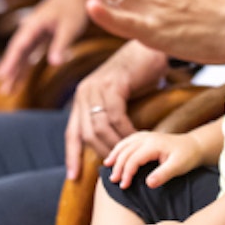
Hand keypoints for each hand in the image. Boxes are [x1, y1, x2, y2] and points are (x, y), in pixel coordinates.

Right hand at [0, 0, 92, 92]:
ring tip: (9, 91)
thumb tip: (54, 64)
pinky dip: (25, 66)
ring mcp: (35, 32)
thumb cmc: (76, 8)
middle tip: (4, 91)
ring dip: (16, 71)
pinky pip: (30, 54)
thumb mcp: (70, 27)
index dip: (11, 61)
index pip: (19, 46)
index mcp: (34, 24)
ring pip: (22, 55)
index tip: (3, 76)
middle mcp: (31, 28)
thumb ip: (61, 45)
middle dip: (10, 71)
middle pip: (17, 52)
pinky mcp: (42, 36)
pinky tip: (20, 80)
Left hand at [64, 40, 167, 178]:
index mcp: (82, 97)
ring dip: (115, 144)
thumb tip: (111, 143)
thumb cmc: (140, 75)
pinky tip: (137, 137)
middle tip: (117, 167)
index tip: (73, 176)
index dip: (71, 155)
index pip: (72, 132)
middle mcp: (84, 92)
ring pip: (100, 127)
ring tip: (129, 157)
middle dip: (101, 153)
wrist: (153, 47)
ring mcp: (96, 86)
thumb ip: (110, 116)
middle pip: (86, 134)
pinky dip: (126, 130)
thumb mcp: (119, 98)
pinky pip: (116, 116)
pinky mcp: (112, 84)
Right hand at [105, 130, 206, 188]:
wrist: (195, 145)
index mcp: (154, 144)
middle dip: (118, 166)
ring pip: (125, 143)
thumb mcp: (179, 167)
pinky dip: (120, 147)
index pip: (134, 158)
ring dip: (115, 154)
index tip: (124, 186)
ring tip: (107, 166)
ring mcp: (147, 135)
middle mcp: (148, 137)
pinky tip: (115, 155)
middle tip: (113, 181)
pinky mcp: (147, 137)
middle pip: (126, 151)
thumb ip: (164, 174)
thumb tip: (148, 183)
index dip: (127, 173)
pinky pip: (129, 140)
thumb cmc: (188, 156)